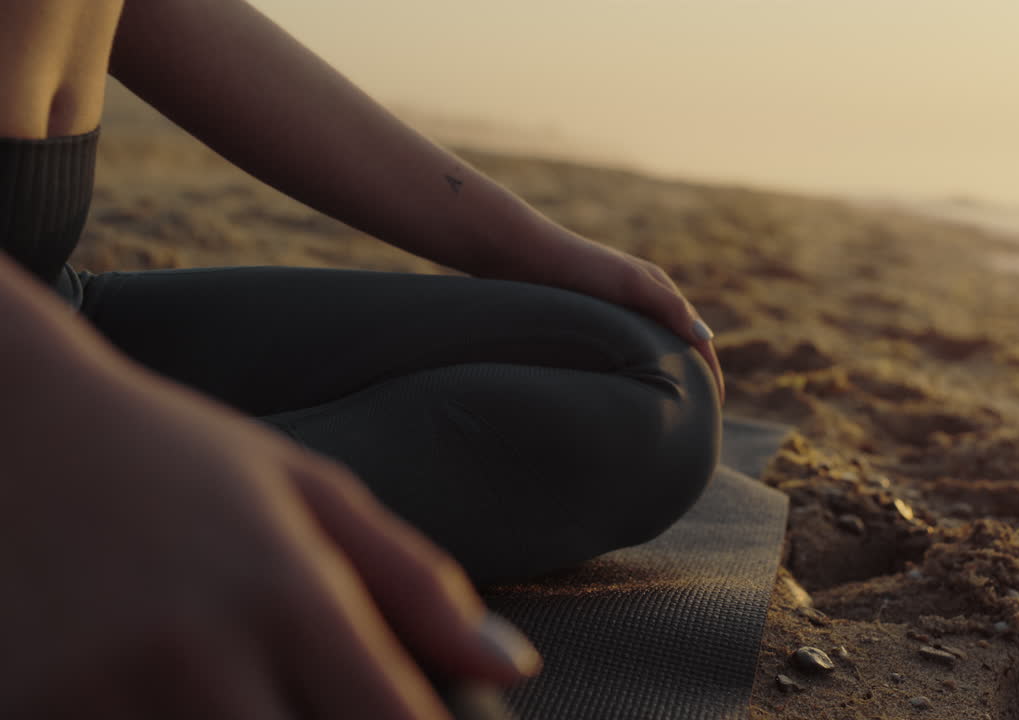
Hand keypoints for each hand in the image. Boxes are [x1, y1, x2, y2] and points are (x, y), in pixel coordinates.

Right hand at [0, 354, 539, 717]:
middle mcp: (198, 654)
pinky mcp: (24, 715)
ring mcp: (98, 697)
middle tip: (326, 708)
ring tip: (249, 695)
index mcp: (286, 592)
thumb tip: (517, 668)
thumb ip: (415, 584)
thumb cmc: (174, 458)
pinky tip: (177, 705)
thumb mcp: (306, 492)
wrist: (5, 421)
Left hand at [486, 222, 724, 404]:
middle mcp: (641, 298)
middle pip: (678, 342)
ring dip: (663, 374)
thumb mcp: (630, 284)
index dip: (709, 369)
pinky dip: (635, 370)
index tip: (716, 405)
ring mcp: (616, 310)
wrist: (522, 255)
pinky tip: (625, 390)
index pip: (697, 335)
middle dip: (691, 374)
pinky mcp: (590, 320)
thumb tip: (704, 337)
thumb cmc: (579, 267)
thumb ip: (668, 306)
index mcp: (658, 288)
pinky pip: (624, 351)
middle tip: (698, 414)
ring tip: (667, 408)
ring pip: (651, 348)